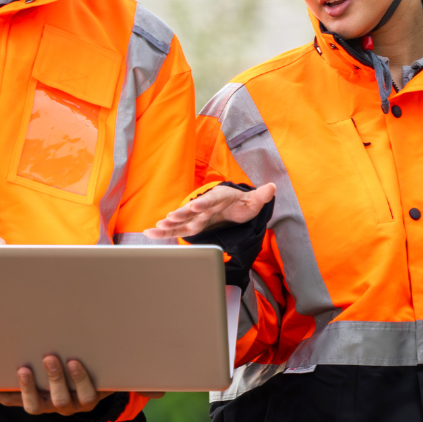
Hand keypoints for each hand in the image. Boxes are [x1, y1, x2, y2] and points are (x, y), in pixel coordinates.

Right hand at [0, 355, 102, 414]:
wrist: (105, 374)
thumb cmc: (68, 366)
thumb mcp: (49, 364)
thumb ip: (30, 356)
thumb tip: (5, 341)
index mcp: (38, 398)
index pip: (12, 400)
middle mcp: (52, 405)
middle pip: (36, 406)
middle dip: (29, 388)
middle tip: (24, 369)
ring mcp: (72, 405)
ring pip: (62, 401)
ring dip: (55, 380)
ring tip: (50, 358)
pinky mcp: (92, 399)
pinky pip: (87, 394)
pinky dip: (80, 378)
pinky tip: (75, 362)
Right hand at [144, 182, 276, 240]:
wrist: (234, 207)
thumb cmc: (243, 204)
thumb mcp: (254, 201)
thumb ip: (261, 196)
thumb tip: (272, 187)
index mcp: (220, 197)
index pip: (211, 200)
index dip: (203, 203)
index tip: (195, 206)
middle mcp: (205, 205)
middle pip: (192, 210)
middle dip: (181, 214)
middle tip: (170, 218)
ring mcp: (197, 215)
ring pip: (181, 220)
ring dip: (169, 224)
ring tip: (156, 228)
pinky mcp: (192, 224)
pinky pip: (177, 228)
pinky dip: (164, 231)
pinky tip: (150, 234)